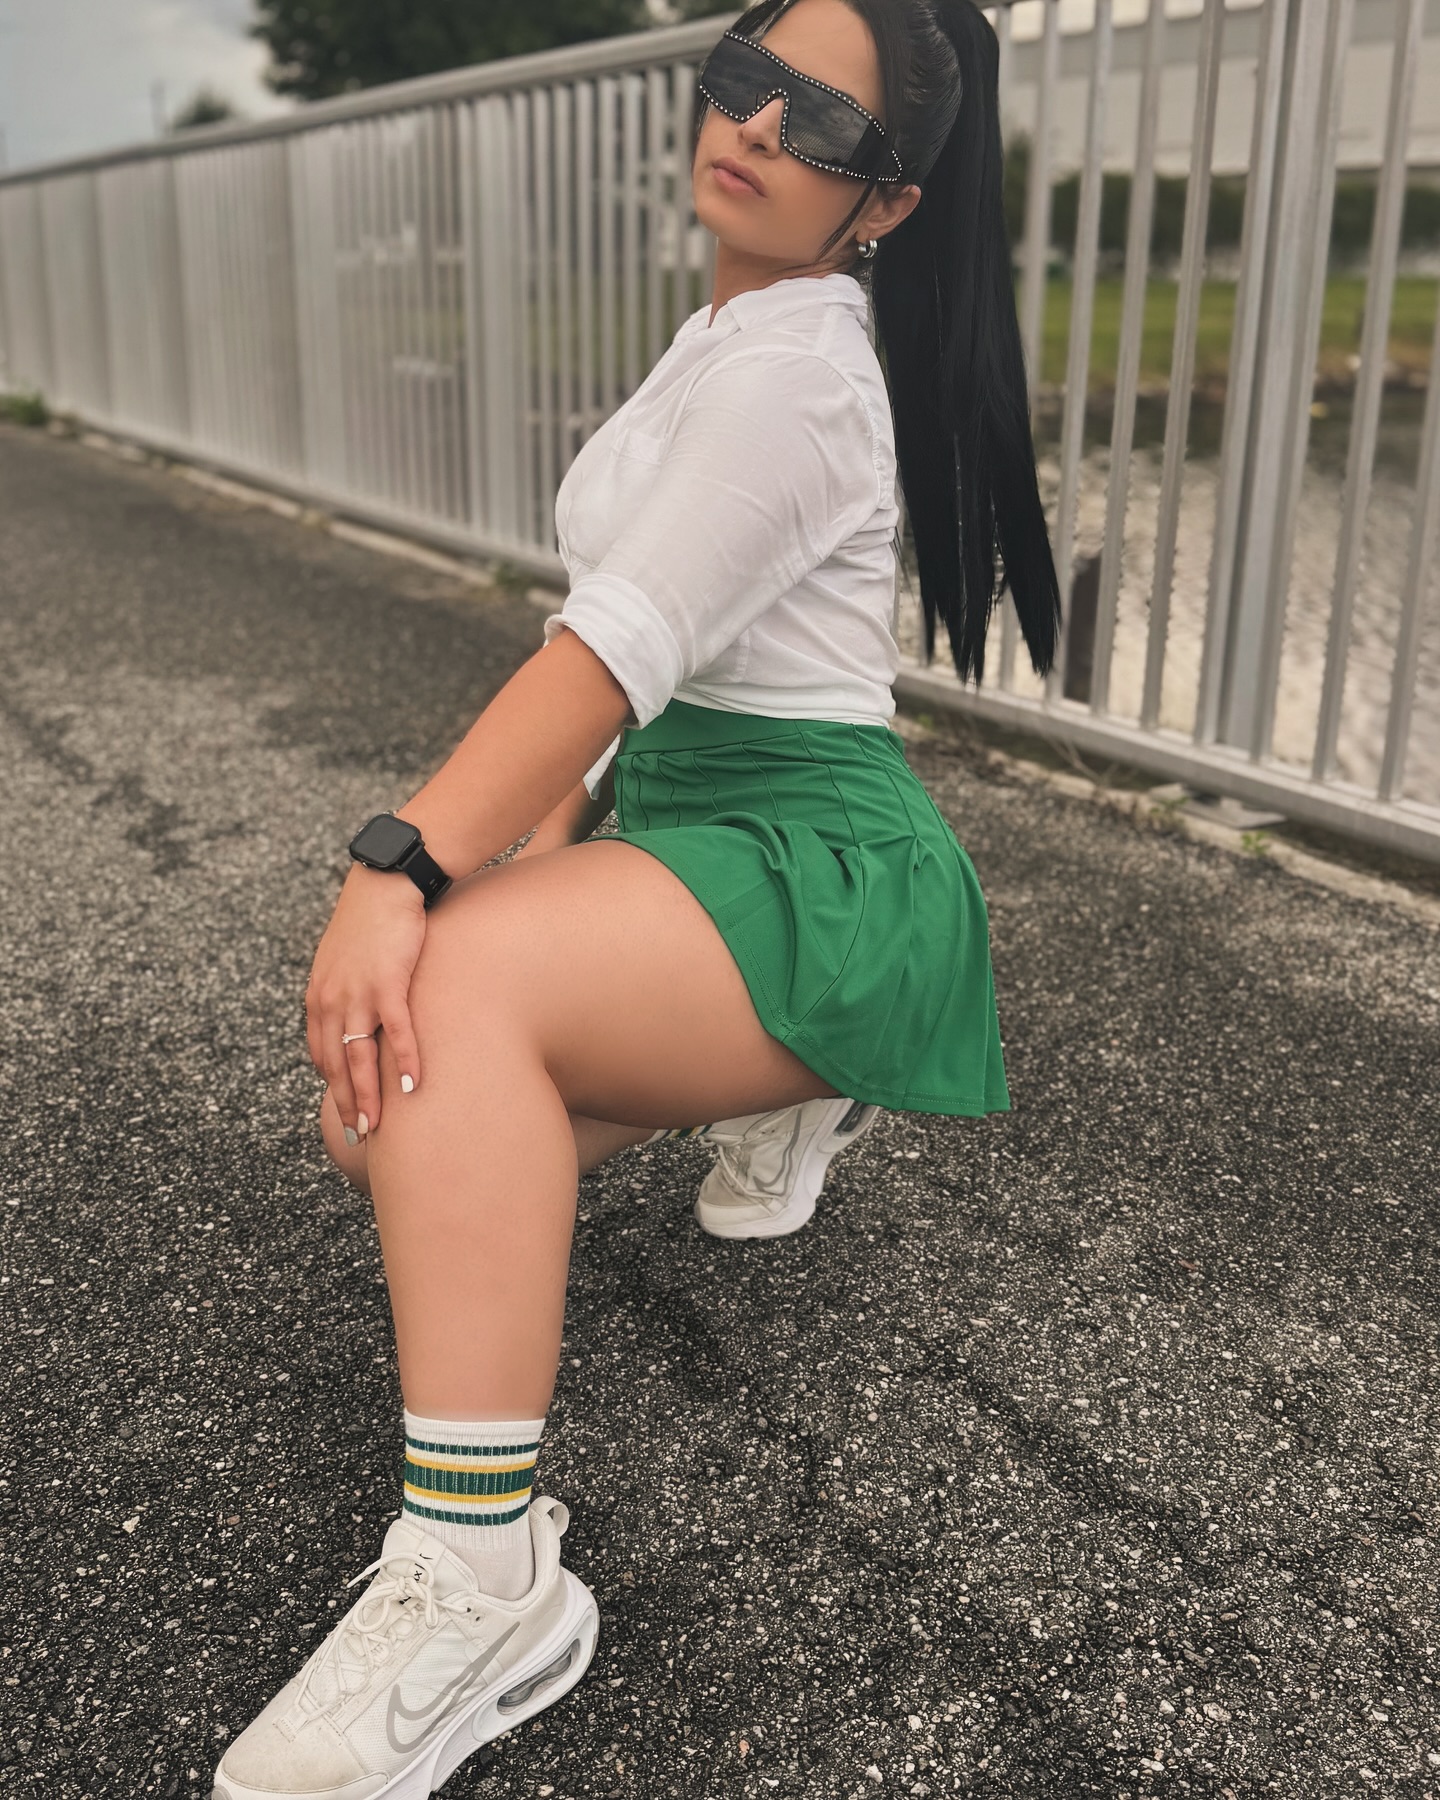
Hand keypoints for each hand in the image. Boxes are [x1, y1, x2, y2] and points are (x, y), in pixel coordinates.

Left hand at [305, 863, 428, 1140]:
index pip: (321, 1053)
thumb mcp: (347, 960)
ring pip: (360, 1057)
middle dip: (347, 1103)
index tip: (347, 1110)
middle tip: (359, 1136)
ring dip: (368, 1096)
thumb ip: (348, 992)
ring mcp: (358, 993)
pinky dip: (404, 1061)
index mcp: (319, 996)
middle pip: (336, 1064)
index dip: (333, 1086)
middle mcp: (331, 1000)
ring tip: (377, 1127)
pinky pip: (396, 1032)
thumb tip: (362, 1019)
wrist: (386, 882)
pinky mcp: (389, 983)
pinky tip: (413, 1086)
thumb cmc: (373, 920)